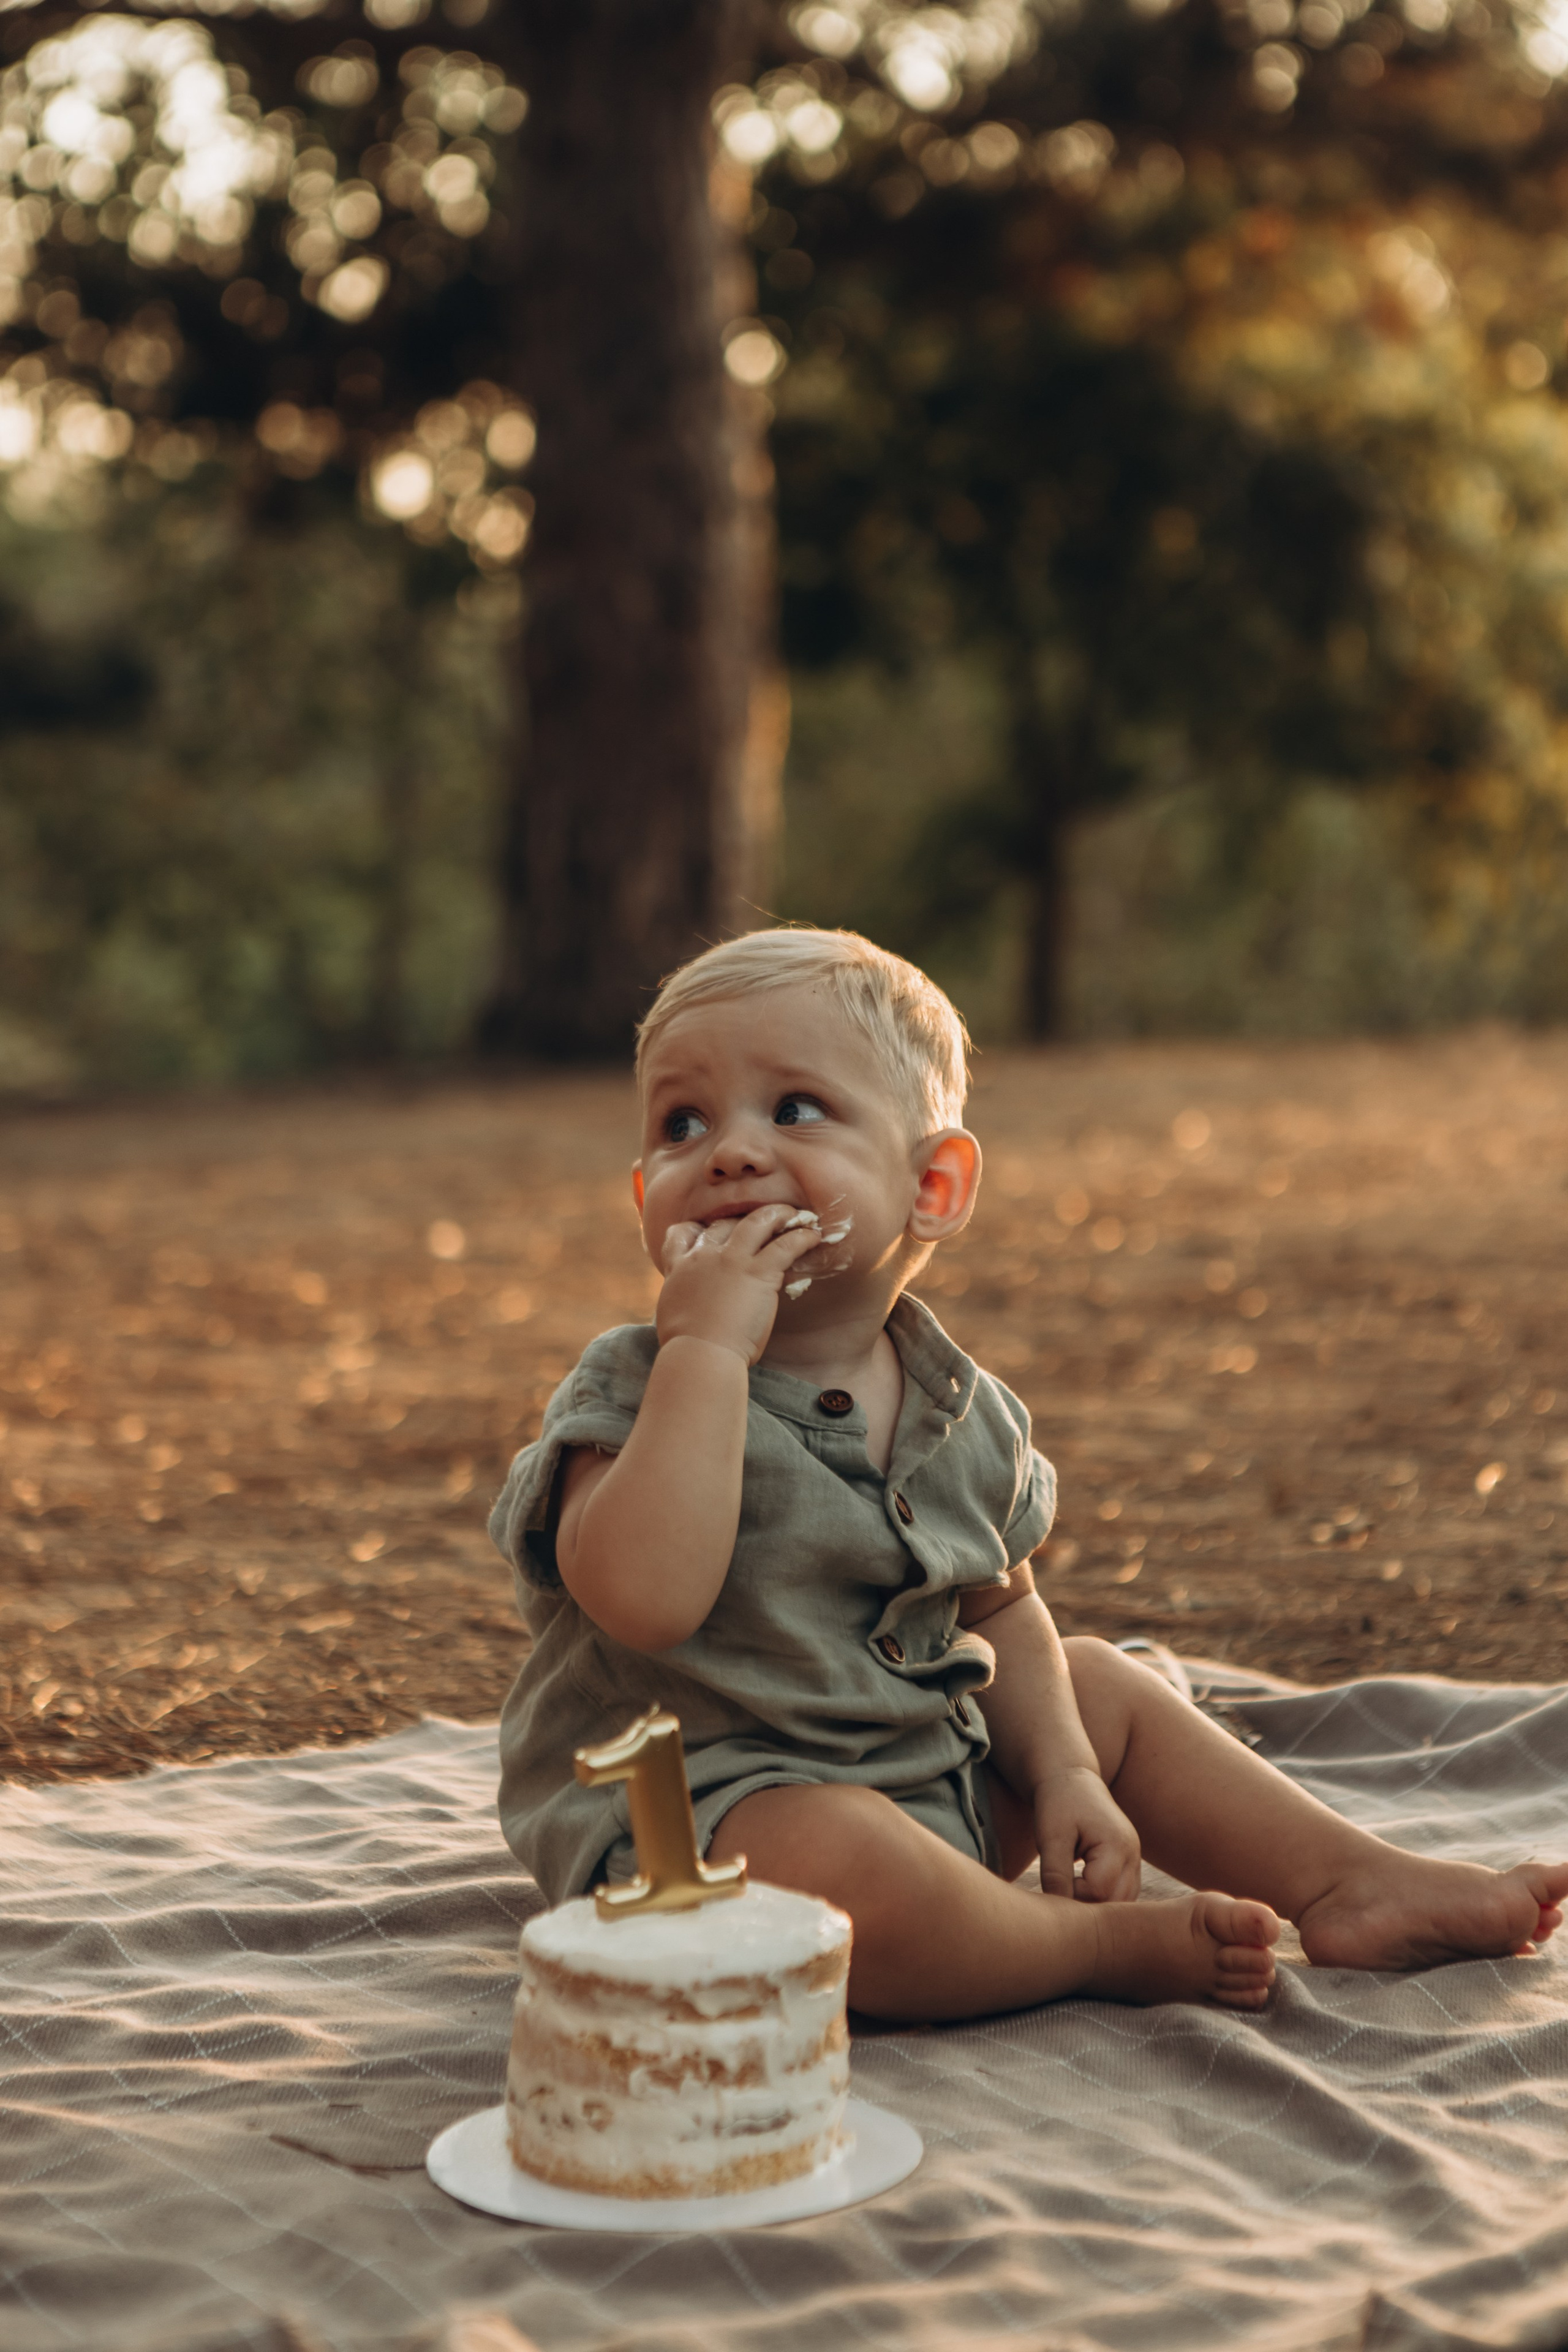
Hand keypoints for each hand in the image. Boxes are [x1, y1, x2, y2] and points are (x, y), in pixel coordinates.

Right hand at [655, 1205, 822, 1365]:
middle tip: (760, 1224)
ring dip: (776, 1214)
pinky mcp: (758, 1272)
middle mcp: (704, 1257)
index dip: (697, 1229)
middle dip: (741, 1220)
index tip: (708, 1231)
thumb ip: (682, 1300)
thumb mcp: (671, 1315)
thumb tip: (689, 1307)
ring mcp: (732, 1261)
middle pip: (723, 1224)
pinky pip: (785, 1245)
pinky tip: (813, 1237)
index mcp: (679, 1269)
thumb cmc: (685, 1348)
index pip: (682, 1234)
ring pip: (756, 1222)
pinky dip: (802, 1238)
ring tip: (792, 1214)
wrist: (699, 1354)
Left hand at [1034, 1764, 1141, 1903]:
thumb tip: (1060, 1914)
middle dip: (1087, 1905)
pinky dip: (1104, 1899)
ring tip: (1071, 1888)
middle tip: (1061, 1889)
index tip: (1054, 1879)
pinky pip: (1122, 1895)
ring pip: (1123, 1903)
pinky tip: (1082, 1889)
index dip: (1073, 1894)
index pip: (1099, 1891)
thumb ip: (1055, 1874)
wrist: (1071, 1781)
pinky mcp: (1129, 1865)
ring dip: (1097, 1905)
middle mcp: (1133, 1855)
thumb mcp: (1051, 1836)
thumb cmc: (1058, 1805)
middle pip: (1117, 1903)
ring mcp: (1135, 1861)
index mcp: (1117, 1844)